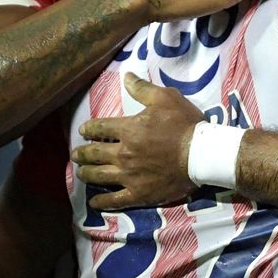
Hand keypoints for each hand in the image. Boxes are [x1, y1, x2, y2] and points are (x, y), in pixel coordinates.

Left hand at [73, 74, 204, 209]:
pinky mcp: (139, 193)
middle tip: (75, 154)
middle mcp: (123, 154)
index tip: (83, 131)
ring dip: (86, 174)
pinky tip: (94, 203)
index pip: (99, 127)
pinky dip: (102, 202)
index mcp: (128, 130)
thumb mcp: (165, 98)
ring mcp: (129, 176)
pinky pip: (115, 200)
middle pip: (94, 153)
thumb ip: (142, 89)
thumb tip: (125, 75)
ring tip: (81, 173)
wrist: (201, 155)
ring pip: (99, 176)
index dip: (88, 128)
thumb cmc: (184, 125)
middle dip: (82, 153)